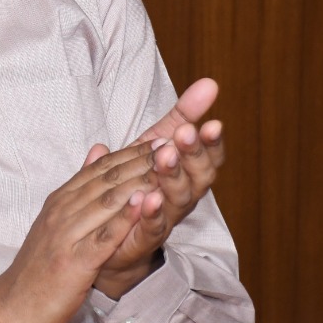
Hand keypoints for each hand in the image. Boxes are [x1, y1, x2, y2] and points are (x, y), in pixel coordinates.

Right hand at [0, 143, 159, 322]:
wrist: (11, 307)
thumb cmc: (39, 267)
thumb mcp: (57, 220)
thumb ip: (80, 185)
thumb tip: (99, 149)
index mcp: (61, 200)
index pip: (101, 168)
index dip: (132, 152)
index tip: (160, 138)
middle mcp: (62, 211)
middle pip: (107, 179)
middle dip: (141, 160)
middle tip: (172, 143)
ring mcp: (67, 235)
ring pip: (107, 201)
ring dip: (138, 181)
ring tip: (166, 165)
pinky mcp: (73, 262)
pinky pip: (103, 237)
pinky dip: (124, 219)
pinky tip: (144, 204)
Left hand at [89, 78, 225, 297]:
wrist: (111, 240)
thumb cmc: (138, 185)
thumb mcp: (158, 142)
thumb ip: (181, 116)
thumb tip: (210, 83)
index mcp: (187, 173)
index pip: (208, 157)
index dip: (211, 142)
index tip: (212, 122)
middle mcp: (182, 197)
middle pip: (199, 177)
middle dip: (193, 154)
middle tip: (186, 133)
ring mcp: (165, 220)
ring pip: (178, 200)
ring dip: (173, 177)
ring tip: (166, 156)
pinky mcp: (142, 240)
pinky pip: (151, 228)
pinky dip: (151, 213)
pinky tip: (148, 196)